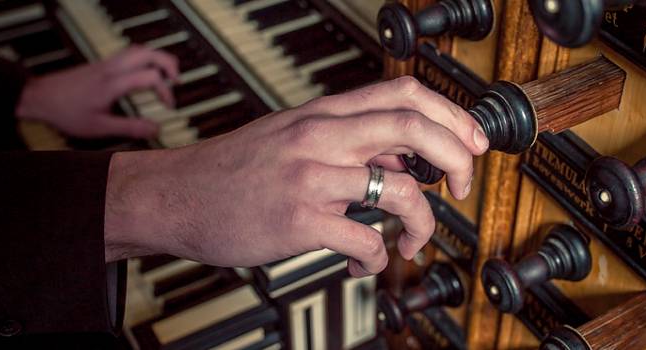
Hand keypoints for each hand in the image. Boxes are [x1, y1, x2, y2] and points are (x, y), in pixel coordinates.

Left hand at [15, 46, 178, 138]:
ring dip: (156, 57)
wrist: (39, 97)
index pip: (150, 76)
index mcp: (113, 84)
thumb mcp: (99, 127)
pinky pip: (128, 54)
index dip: (165, 91)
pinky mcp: (101, 65)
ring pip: (137, 49)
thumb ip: (130, 128)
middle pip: (147, 52)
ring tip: (166, 72)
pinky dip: (143, 59)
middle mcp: (111, 69)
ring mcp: (105, 64)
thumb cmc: (65, 112)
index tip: (168, 106)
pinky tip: (143, 73)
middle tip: (177, 78)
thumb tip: (155, 129)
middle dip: (168, 63)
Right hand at [104, 77, 490, 276]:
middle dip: (456, 156)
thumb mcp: (293, 136)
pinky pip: (365, 241)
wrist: (174, 196)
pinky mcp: (298, 220)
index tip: (471, 141)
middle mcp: (320, 137)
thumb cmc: (234, 170)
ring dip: (422, 222)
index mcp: (323, 113)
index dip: (450, 114)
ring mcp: (310, 177)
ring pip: (400, 190)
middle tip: (462, 185)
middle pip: (412, 126)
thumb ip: (348, 140)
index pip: (403, 92)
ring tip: (412, 240)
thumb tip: (404, 157)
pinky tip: (363, 265)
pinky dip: (377, 259)